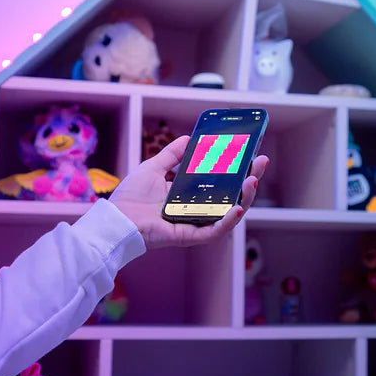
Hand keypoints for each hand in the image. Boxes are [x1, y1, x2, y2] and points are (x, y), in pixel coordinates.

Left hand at [109, 135, 267, 249]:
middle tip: (260, 162)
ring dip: (245, 198)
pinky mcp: (190, 236)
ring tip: (253, 179)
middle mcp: (197, 210)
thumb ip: (171, 155)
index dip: (237, 170)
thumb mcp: (153, 167)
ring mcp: (196, 224)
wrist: (115, 219)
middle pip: (232, 197)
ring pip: (229, 214)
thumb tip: (188, 139)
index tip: (250, 154)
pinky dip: (228, 220)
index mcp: (190, 195)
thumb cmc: (131, 197)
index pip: (221, 183)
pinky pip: (215, 230)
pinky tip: (237, 206)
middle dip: (250, 180)